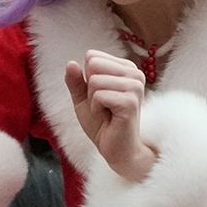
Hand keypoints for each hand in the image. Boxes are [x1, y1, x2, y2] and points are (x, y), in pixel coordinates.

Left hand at [65, 50, 155, 180]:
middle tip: (102, 105)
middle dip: (89, 88)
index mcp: (126, 68)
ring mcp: (135, 87)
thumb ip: (75, 81)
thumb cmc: (103, 124)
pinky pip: (99, 95)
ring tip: (105, 112)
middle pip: (93, 65)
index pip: (92, 56)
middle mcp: (135, 73)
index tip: (100, 96)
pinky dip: (96, 109)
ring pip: (95, 81)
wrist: (116, 149)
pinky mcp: (131, 102)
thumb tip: (70, 63)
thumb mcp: (83, 98)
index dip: (88, 79)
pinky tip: (108, 118)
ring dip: (93, 100)